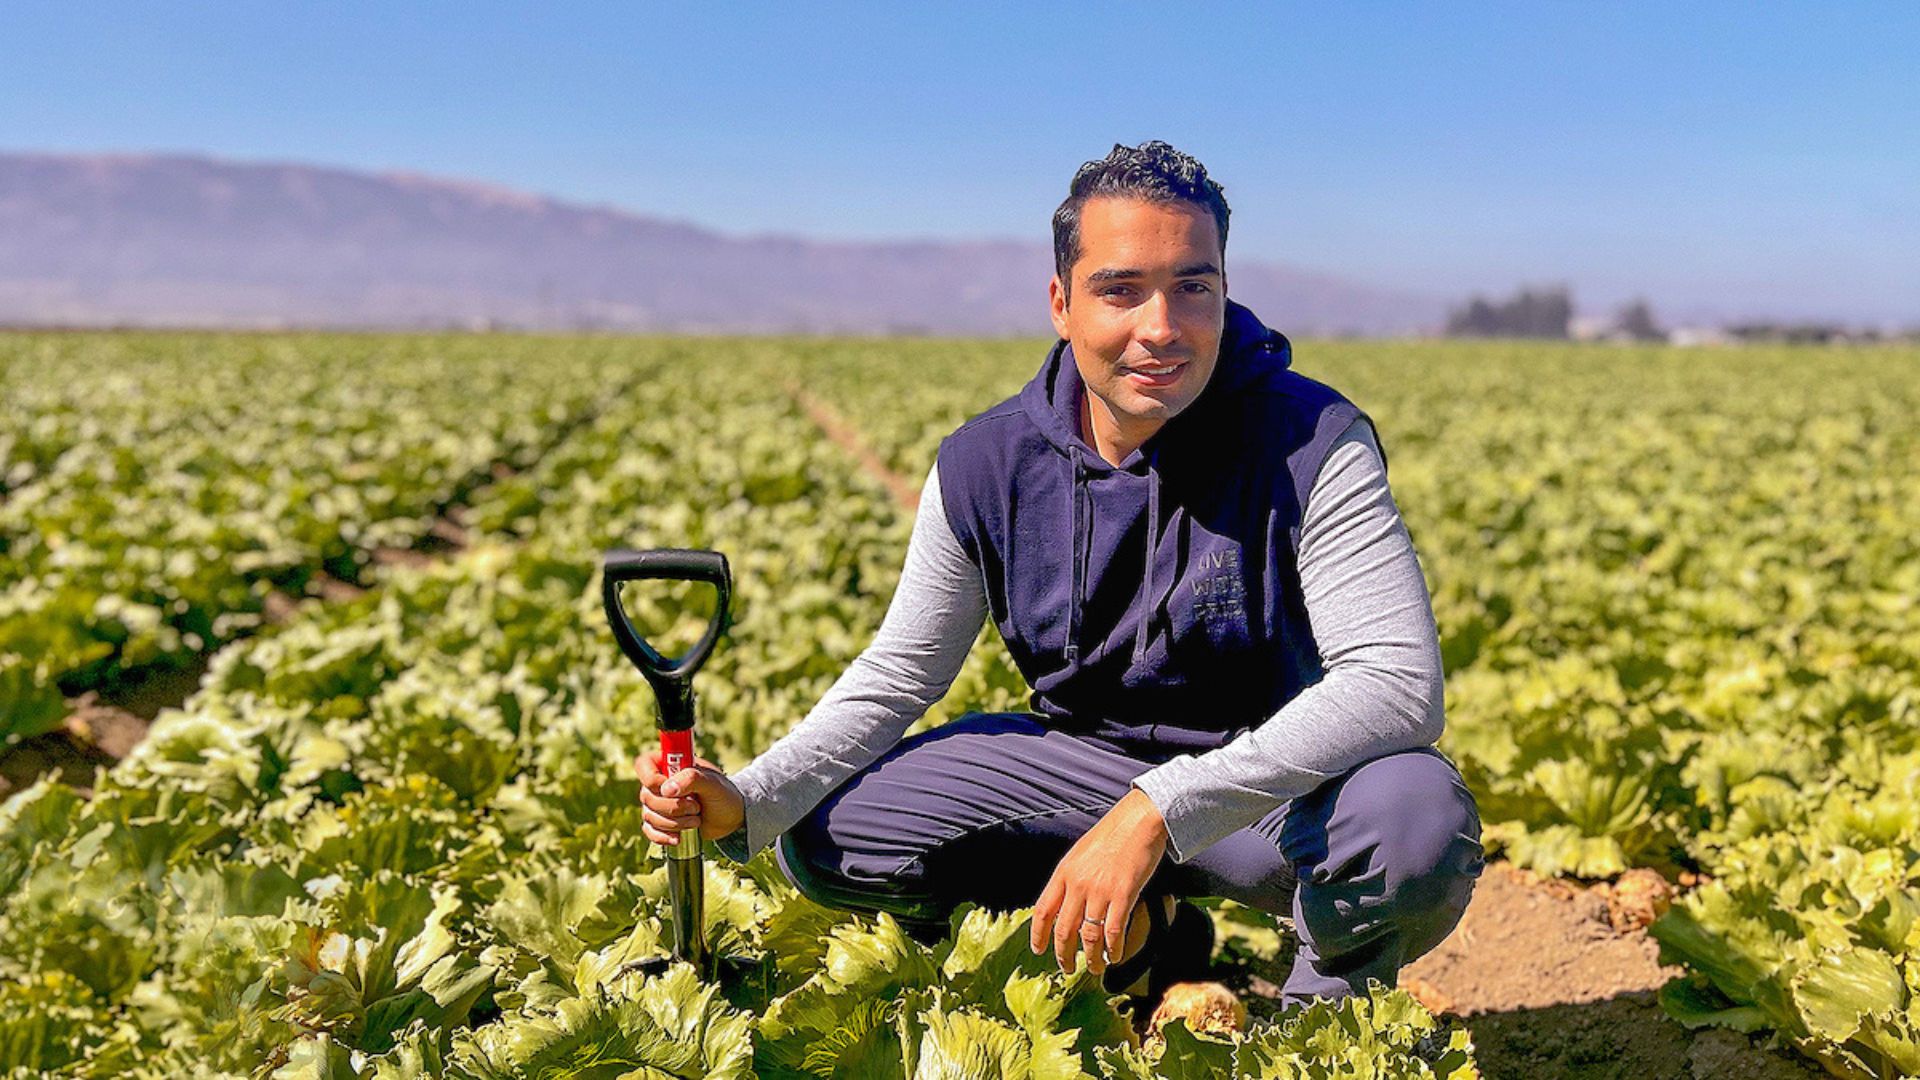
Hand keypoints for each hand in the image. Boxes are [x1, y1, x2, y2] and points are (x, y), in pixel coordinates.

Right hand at [635, 749, 745, 847]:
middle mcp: (660, 782)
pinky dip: (662, 837)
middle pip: (646, 796)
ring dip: (674, 823)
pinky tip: (678, 839)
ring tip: (696, 819)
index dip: (652, 780)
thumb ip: (692, 779)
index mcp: (669, 764)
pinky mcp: (661, 822)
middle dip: (673, 807)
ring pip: (648, 815)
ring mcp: (659, 803)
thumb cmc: (723, 794)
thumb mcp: (712, 783)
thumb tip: (666, 790)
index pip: (644, 765)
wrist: (731, 817)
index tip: (671, 790)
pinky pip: (649, 830)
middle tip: (696, 807)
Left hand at [1029, 787, 1168, 975]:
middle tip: (1067, 968)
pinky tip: (1115, 957)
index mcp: (1063, 873)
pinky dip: (1113, 950)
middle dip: (1064, 955)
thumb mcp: (1080, 854)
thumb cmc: (1112, 835)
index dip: (1038, 935)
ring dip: (1091, 958)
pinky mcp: (1124, 894)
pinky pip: (1114, 931)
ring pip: (1089, 936)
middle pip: (1064, 930)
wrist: (1139, 820)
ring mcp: (1100, 890)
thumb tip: (1064, 905)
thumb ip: (1070, 879)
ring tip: (1094, 968)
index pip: (1043, 911)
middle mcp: (1078, 884)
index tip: (1039, 950)